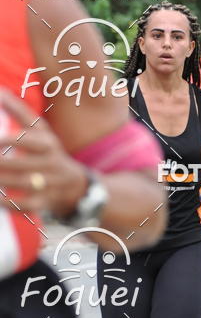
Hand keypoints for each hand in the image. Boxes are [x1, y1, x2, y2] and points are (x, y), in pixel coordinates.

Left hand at [0, 90, 87, 215]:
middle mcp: (50, 163)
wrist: (76, 186)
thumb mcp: (41, 131)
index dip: (11, 140)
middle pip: (24, 164)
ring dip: (2, 181)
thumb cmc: (49, 152)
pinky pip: (27, 205)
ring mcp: (48, 184)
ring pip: (24, 184)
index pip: (30, 140)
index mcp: (48, 143)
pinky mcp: (44, 203)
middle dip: (1, 163)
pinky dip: (10, 204)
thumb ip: (19, 112)